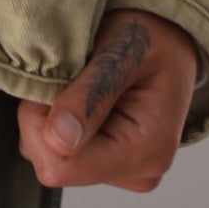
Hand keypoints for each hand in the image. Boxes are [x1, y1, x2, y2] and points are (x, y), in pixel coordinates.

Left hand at [17, 8, 196, 191]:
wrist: (168, 36)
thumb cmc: (150, 35)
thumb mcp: (123, 50)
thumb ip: (90, 95)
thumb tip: (58, 141)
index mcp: (145, 152)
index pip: (61, 166)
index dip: (40, 123)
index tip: (53, 80)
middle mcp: (137, 172)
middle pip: (54, 163)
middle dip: (45, 116)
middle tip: (69, 75)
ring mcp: (124, 171)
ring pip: (54, 155)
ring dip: (51, 115)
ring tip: (80, 82)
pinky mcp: (111, 161)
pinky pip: (63, 150)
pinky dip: (60, 119)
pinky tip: (82, 95)